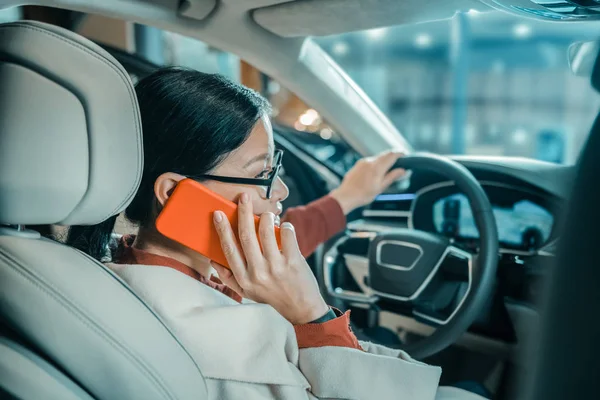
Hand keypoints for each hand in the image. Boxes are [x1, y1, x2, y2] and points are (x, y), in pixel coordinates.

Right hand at [212, 192, 328, 324]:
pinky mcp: (293, 262)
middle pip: (246, 236)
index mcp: (244, 279)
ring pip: (266, 232)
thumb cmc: (272, 298)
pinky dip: (285, 226)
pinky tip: (284, 226)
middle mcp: (258, 272)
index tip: (218, 214)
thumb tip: (213, 261)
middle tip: (243, 197)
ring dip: (266, 217)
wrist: (301, 309)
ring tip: (267, 214)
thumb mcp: (247, 293)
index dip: (222, 230)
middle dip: (243, 213)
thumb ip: (229, 278)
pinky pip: (287, 235)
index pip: (229, 250)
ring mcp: (276, 267)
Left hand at [330, 150, 405, 213]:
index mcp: (377, 167)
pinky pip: (369, 161)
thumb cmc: (363, 195)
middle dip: (392, 156)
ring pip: (377, 157)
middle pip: (384, 154)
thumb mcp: (381, 187)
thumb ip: (392, 177)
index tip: (404, 154)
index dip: (399, 153)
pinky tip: (375, 173)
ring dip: (383, 160)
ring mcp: (362, 162)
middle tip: (398, 161)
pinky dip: (375, 163)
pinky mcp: (357, 164)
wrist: (346, 196)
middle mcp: (370, 161)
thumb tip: (403, 170)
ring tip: (387, 169)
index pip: (391, 155)